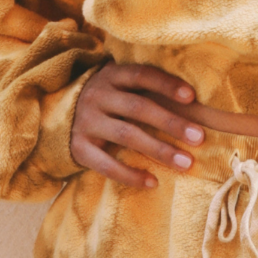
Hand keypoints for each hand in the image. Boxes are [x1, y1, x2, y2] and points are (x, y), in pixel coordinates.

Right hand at [70, 63, 204, 187]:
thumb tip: (196, 104)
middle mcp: (97, 95)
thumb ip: (149, 90)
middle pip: (138, 107)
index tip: (191, 97)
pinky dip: (130, 175)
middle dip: (170, 123)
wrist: (58, 115)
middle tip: (199, 138)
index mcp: (112, 76)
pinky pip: (106, 164)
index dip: (166, 84)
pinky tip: (153, 182)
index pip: (141, 75)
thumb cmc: (109, 100)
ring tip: (186, 163)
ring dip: (159, 150)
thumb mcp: (121, 86)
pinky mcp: (78, 148)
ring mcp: (86, 122)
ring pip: (126, 135)